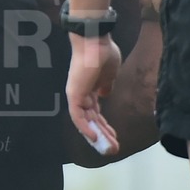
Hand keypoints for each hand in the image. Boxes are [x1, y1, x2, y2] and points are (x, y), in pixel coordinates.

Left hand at [66, 32, 121, 155]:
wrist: (95, 39)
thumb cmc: (103, 52)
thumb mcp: (109, 73)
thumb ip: (107, 85)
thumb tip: (105, 94)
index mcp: (90, 90)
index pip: (96, 114)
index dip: (105, 127)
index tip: (114, 137)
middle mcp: (82, 95)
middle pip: (92, 121)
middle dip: (103, 136)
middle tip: (113, 150)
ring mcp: (77, 96)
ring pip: (86, 122)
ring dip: (98, 136)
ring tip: (109, 149)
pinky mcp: (74, 95)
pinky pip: (78, 117)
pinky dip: (85, 128)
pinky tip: (95, 138)